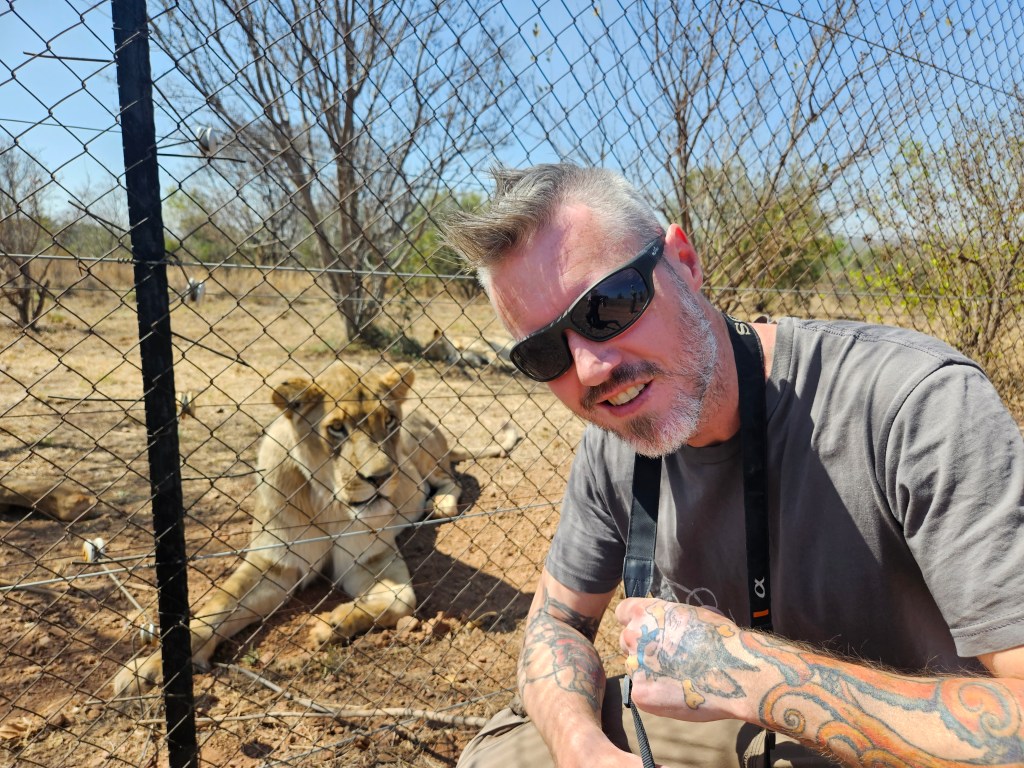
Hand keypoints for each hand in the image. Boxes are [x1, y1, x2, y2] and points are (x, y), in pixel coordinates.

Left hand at [616, 597, 757, 722]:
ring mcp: (635, 666)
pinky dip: (656, 696)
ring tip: (677, 678)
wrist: (734, 671)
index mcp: (647, 613)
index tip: (646, 630)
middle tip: (665, 659)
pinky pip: (642, 693)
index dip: (634, 622)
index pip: (623, 612)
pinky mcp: (640, 693)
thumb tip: (676, 622)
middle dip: (642, 649)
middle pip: (626, 641)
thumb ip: (673, 618)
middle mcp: (635, 636)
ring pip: (634, 669)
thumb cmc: (721, 639)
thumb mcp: (694, 614)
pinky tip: (678, 694)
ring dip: (648, 673)